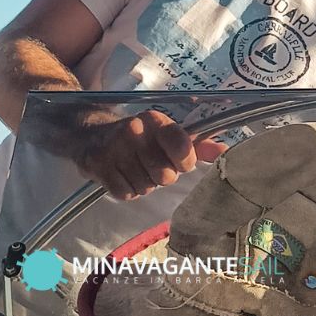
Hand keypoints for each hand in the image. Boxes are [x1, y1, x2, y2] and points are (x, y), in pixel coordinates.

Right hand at [72, 109, 227, 200]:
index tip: (179, 161)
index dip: (185, 162)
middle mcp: (135, 130)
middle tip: (150, 165)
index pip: (183, 148)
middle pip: (165, 176)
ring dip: (143, 184)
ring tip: (134, 168)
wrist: (90, 135)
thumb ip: (198, 146)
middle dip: (161, 176)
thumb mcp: (167, 135)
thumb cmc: (139, 138)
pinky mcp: (97, 165)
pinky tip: (121, 176)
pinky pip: (125, 193)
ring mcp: (114, 147)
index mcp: (157, 121)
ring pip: (145, 187)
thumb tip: (226, 152)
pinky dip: (126, 191)